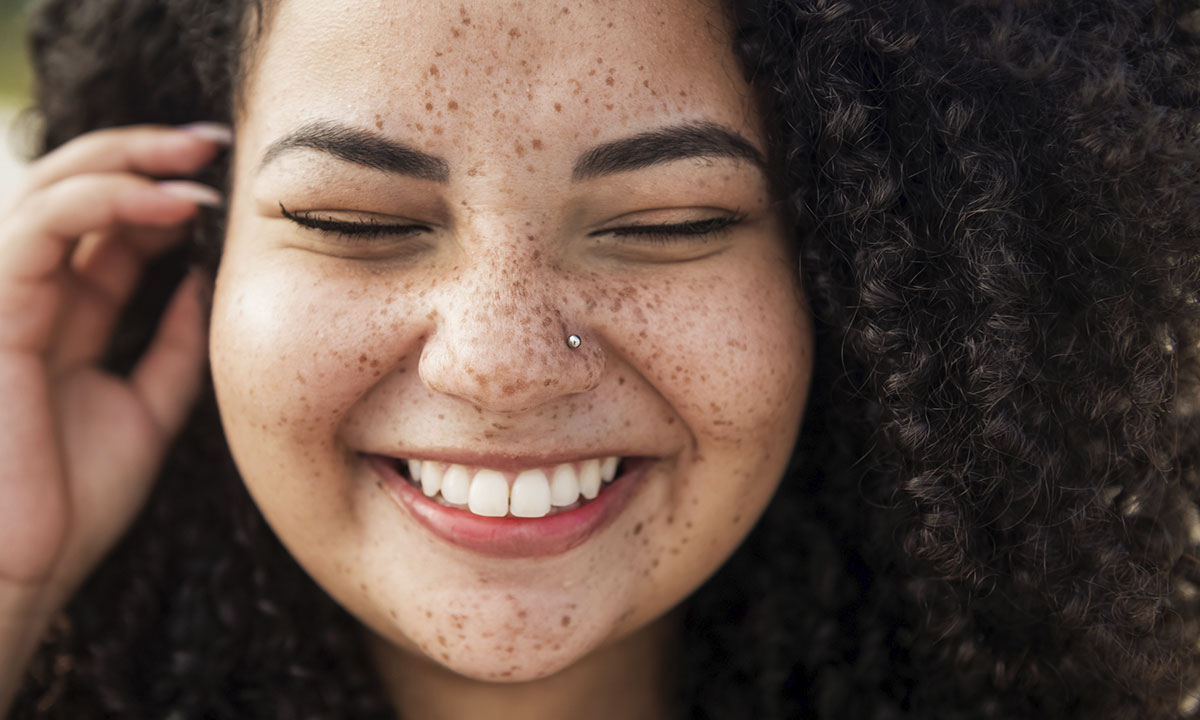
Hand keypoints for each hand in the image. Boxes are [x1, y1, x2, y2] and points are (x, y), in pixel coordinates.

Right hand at [0, 124, 223, 616]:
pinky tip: (169, 204)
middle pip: (79, 190)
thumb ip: (172, 342)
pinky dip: (103, 202)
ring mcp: (8, 299)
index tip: (232, 176)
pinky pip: (37, 229)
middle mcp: (35, 296)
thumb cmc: (73, 502)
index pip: (113, 226)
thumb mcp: (148, 409)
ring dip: (127, 161)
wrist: (20, 570)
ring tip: (198, 160)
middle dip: (144, 154)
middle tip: (215, 141)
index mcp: (70, 316)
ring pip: (52, 189)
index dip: (166, 190)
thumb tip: (200, 275)